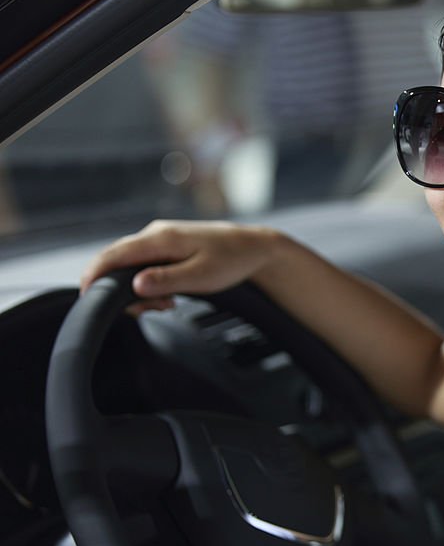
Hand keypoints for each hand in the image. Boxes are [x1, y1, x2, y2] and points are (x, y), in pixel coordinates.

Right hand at [80, 220, 280, 314]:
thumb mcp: (202, 276)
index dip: (94, 274)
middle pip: (117, 261)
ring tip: (166, 305)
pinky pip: (144, 265)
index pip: (113, 254)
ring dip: (139, 290)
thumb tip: (134, 285)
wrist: (255, 247)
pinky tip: (169, 297)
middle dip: (120, 290)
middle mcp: (155, 234)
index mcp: (161, 238)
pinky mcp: (167, 246)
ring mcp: (160, 239)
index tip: (87, 296)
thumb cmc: (233, 260)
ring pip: (131, 266)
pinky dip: (149, 284)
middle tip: (146, 311)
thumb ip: (167, 280)